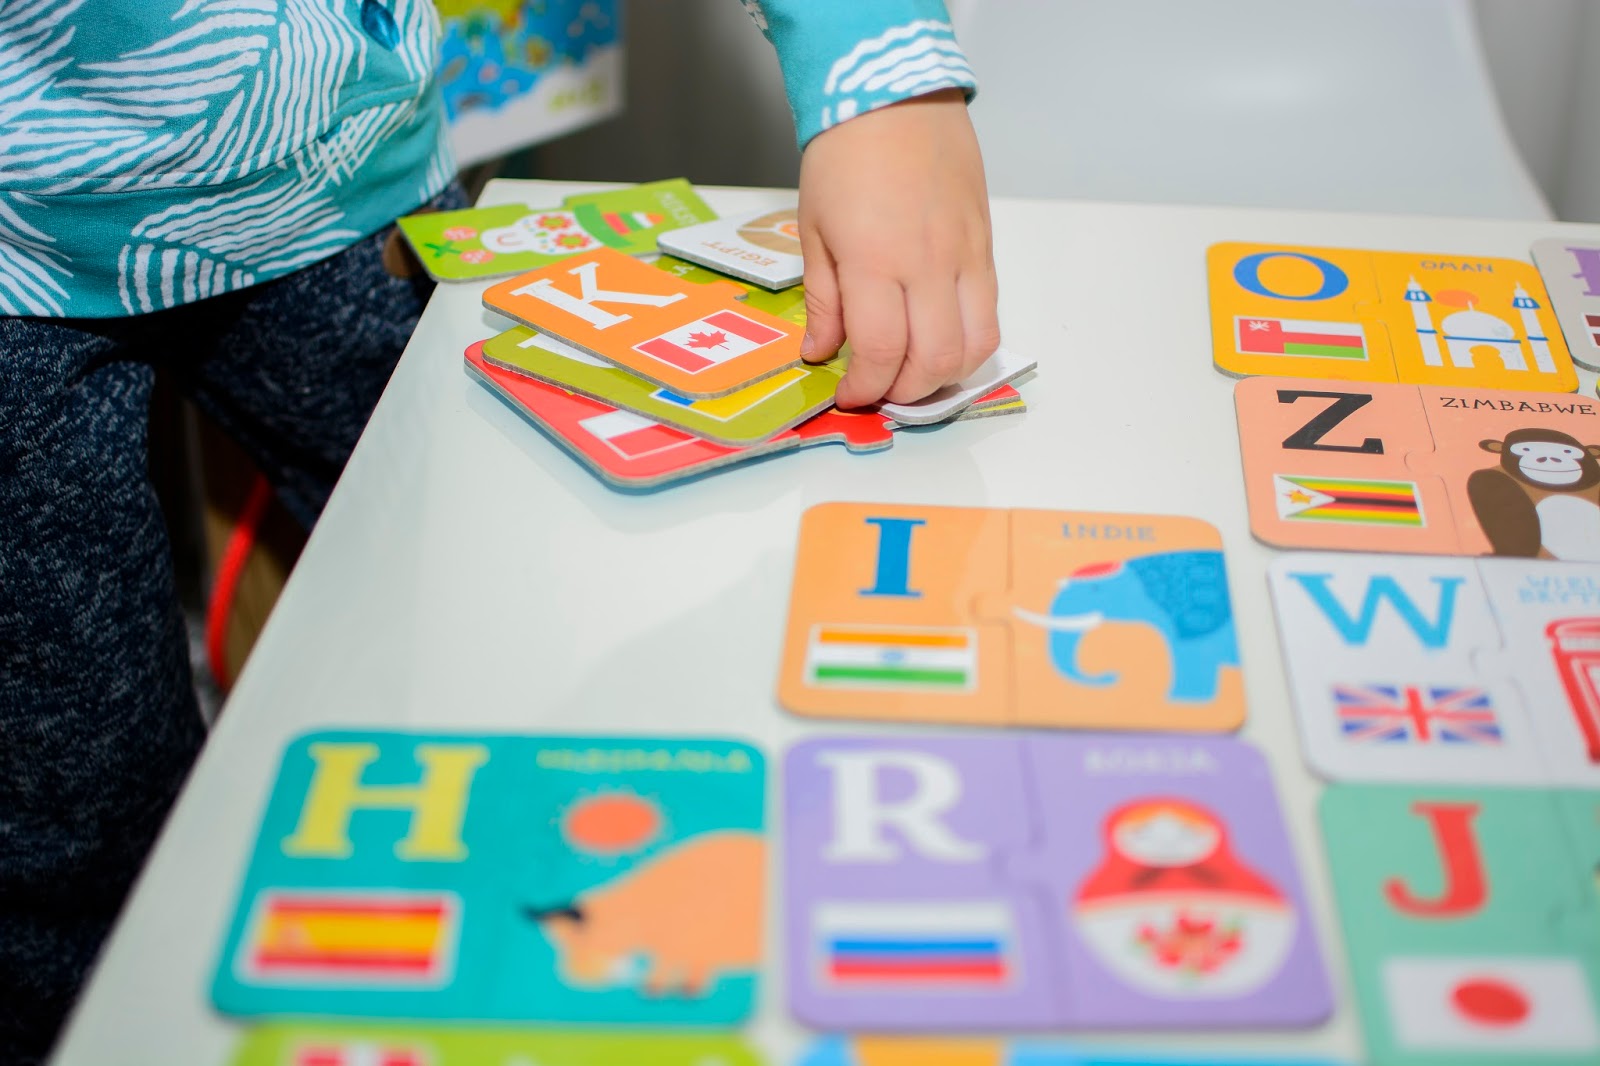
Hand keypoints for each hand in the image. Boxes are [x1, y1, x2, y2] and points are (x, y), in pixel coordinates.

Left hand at [797, 88, 999, 408]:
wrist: (897, 93)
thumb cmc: (845, 154)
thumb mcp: (813, 229)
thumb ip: (823, 299)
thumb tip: (822, 352)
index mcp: (876, 261)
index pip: (882, 352)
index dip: (865, 388)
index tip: (849, 395)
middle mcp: (929, 264)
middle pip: (935, 360)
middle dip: (904, 392)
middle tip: (879, 390)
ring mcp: (966, 255)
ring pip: (977, 345)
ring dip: (945, 375)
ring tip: (914, 372)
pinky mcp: (986, 244)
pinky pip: (990, 311)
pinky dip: (968, 341)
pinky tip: (940, 338)